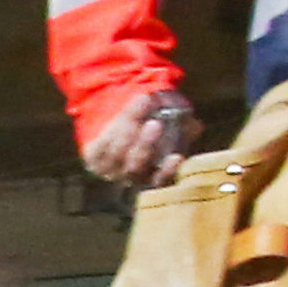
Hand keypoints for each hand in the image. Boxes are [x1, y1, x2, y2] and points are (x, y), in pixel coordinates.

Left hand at [81, 85, 199, 187]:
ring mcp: (109, 169)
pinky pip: (102, 144)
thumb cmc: (156, 124)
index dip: (167, 171)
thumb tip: (194, 128)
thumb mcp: (174, 126)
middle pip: (135, 167)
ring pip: (117, 154)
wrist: (125, 117)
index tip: (177, 157)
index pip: (160, 181)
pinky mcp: (93, 158)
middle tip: (155, 124)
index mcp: (153, 175)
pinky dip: (118, 125)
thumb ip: (185, 128)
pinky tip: (130, 110)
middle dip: (145, 146)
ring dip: (130, 130)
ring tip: (144, 106)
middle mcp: (130, 177)